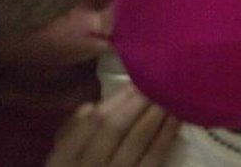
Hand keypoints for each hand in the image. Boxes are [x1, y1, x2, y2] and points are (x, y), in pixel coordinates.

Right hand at [46, 84, 179, 166]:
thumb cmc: (80, 166)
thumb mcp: (65, 152)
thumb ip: (75, 129)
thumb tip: (93, 105)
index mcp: (65, 157)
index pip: (92, 121)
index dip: (117, 99)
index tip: (134, 81)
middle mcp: (88, 166)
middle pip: (115, 127)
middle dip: (137, 102)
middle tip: (155, 83)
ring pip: (137, 140)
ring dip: (154, 113)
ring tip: (167, 95)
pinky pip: (155, 156)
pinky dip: (166, 134)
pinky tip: (175, 117)